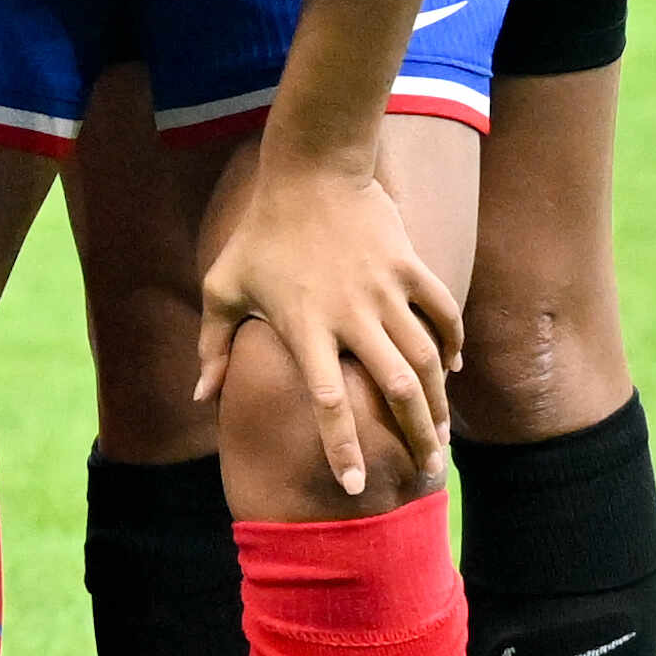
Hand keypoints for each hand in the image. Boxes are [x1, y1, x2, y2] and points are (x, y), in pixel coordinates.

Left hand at [194, 138, 459, 499]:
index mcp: (303, 325)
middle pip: (393, 388)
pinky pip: (443, 313)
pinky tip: (452, 371)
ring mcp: (385, 290)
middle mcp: (350, 313)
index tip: (355, 485)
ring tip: (442, 437)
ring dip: (438, 401)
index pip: (326, 399)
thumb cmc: (261, 234)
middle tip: (427, 474)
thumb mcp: (223, 285)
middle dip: (414, 436)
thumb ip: (213, 345)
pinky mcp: (410, 266)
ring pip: (426, 358)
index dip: (342, 444)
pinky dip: (453, 343)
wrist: (310, 170)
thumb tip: (202, 397)